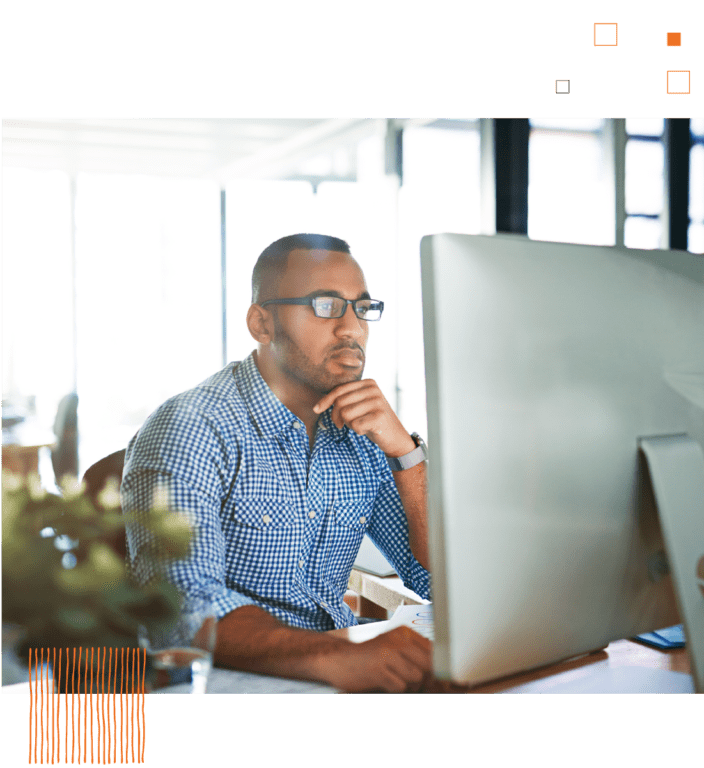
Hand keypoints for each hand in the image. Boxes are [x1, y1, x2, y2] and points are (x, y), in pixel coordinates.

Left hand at [313, 380, 414, 456]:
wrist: (395, 437)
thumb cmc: (372, 421)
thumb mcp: (359, 405)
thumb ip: (345, 399)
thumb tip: (317, 406)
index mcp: (368, 383)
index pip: (339, 390)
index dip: (325, 400)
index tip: (316, 409)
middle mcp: (374, 389)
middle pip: (340, 402)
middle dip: (337, 416)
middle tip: (341, 425)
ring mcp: (378, 402)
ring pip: (345, 414)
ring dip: (349, 424)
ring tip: (360, 425)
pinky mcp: (379, 416)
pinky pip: (355, 424)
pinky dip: (358, 431)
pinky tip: (368, 430)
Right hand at [318, 626, 433, 692]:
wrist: (336, 659)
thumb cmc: (368, 658)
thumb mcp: (392, 649)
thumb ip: (415, 656)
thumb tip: (439, 674)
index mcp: (403, 633)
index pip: (433, 650)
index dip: (436, 667)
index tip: (434, 678)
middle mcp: (397, 640)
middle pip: (428, 665)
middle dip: (424, 679)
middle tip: (412, 682)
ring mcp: (387, 654)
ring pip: (416, 677)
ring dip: (408, 685)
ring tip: (394, 679)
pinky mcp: (378, 670)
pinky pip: (400, 687)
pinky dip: (394, 689)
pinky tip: (383, 682)